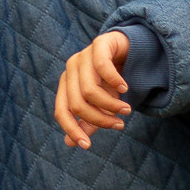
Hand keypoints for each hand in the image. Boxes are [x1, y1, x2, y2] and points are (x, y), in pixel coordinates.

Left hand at [55, 30, 131, 148]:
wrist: (129, 49)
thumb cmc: (111, 80)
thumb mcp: (101, 104)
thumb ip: (87, 121)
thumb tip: (70, 143)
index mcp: (66, 85)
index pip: (61, 112)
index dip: (72, 130)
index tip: (87, 146)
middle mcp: (71, 70)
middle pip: (78, 104)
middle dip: (100, 119)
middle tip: (120, 125)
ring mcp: (83, 55)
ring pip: (89, 90)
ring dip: (111, 105)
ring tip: (127, 110)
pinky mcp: (99, 44)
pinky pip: (102, 66)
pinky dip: (115, 81)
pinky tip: (125, 89)